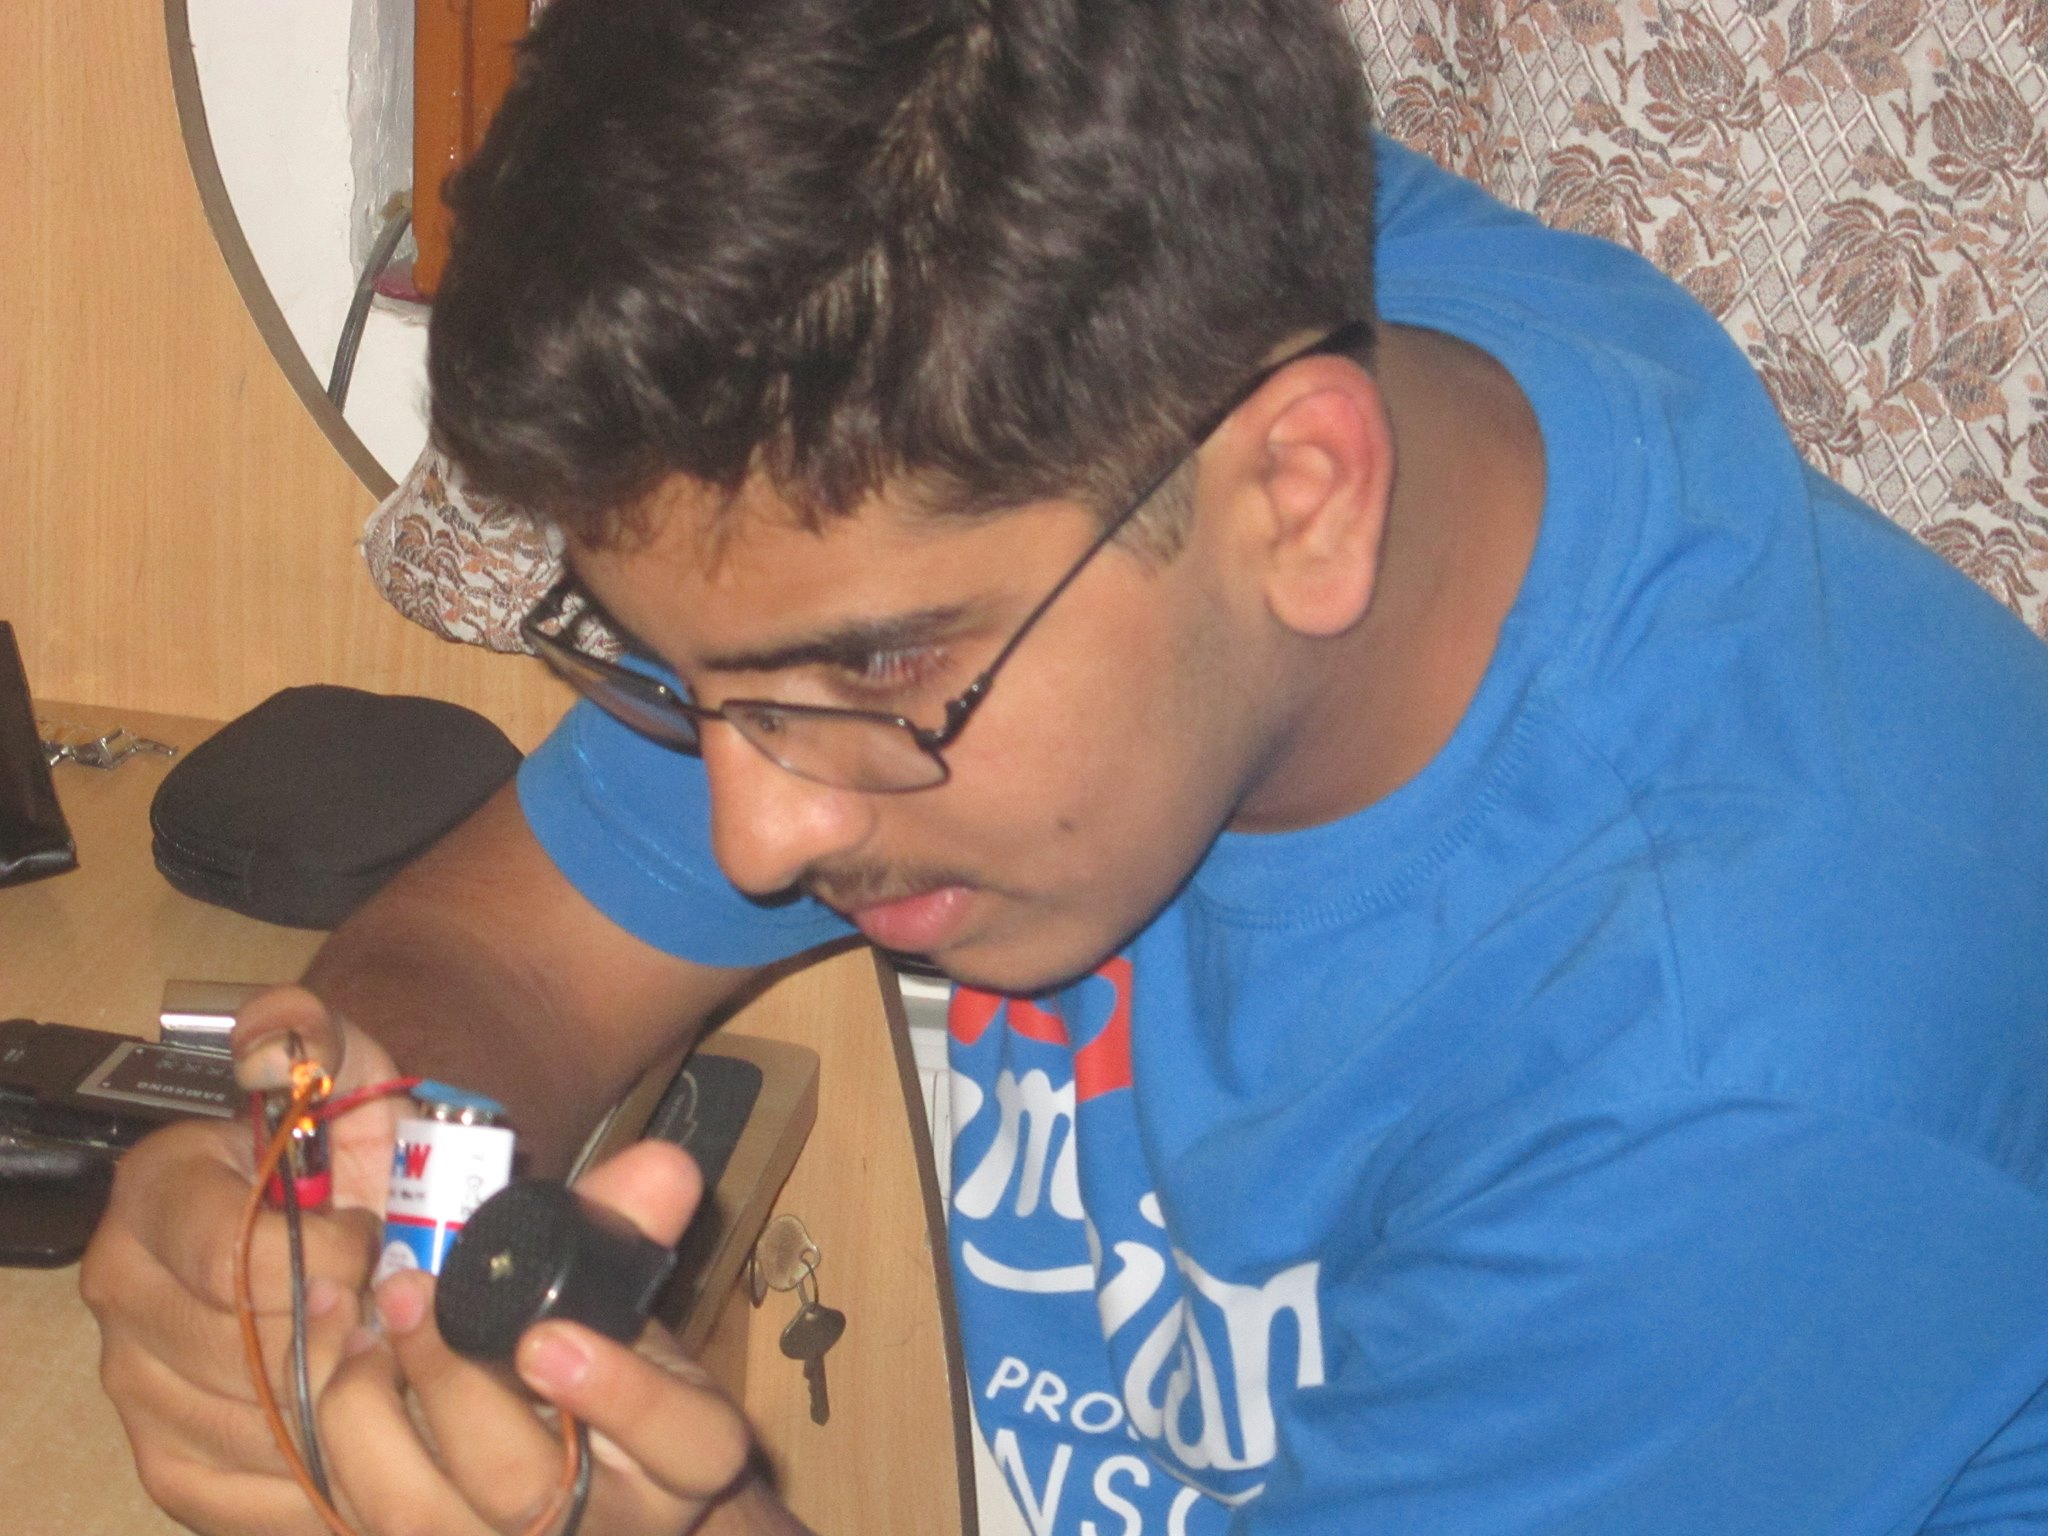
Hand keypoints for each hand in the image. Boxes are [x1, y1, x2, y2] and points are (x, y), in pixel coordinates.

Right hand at [79, 986, 399, 1533]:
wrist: (348, 1205)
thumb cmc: (346, 1143)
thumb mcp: (342, 1063)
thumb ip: (308, 1031)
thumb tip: (272, 1035)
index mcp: (154, 1193)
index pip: (228, 1258)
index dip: (324, 1260)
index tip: (375, 1242)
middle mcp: (122, 1290)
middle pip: (236, 1354)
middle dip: (337, 1338)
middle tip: (391, 1313)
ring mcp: (135, 1379)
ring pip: (243, 1429)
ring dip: (335, 1408)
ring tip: (383, 1362)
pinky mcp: (166, 1453)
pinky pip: (230, 1495)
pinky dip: (308, 1479)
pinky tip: (357, 1434)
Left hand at [317, 1140, 781, 1533]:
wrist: (582, 1493)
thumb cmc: (606, 1383)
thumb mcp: (632, 1317)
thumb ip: (634, 1236)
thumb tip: (664, 1162)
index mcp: (682, 1464)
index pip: (686, 1443)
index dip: (623, 1395)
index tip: (548, 1337)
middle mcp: (604, 1529)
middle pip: (524, 1488)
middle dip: (451, 1386)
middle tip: (406, 1290)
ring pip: (416, 1520)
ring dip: (365, 1416)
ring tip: (357, 1325)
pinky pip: (346, 1520)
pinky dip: (319, 1436)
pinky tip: (322, 1351)